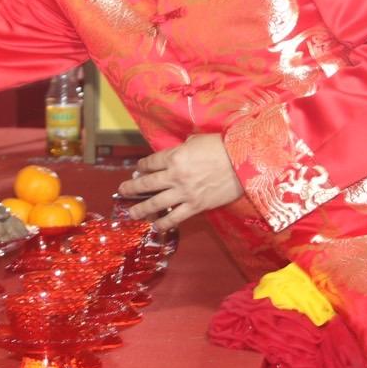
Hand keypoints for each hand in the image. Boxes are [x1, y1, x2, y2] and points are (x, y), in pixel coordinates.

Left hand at [115, 134, 241, 231]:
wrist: (243, 163)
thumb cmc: (222, 147)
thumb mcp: (198, 140)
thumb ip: (184, 147)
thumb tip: (178, 151)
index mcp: (175, 156)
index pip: (151, 163)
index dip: (142, 166)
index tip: (138, 170)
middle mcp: (175, 176)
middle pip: (147, 183)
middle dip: (132, 187)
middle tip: (122, 190)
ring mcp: (184, 193)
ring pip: (156, 203)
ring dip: (141, 208)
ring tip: (132, 213)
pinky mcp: (195, 206)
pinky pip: (175, 217)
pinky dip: (164, 223)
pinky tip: (156, 227)